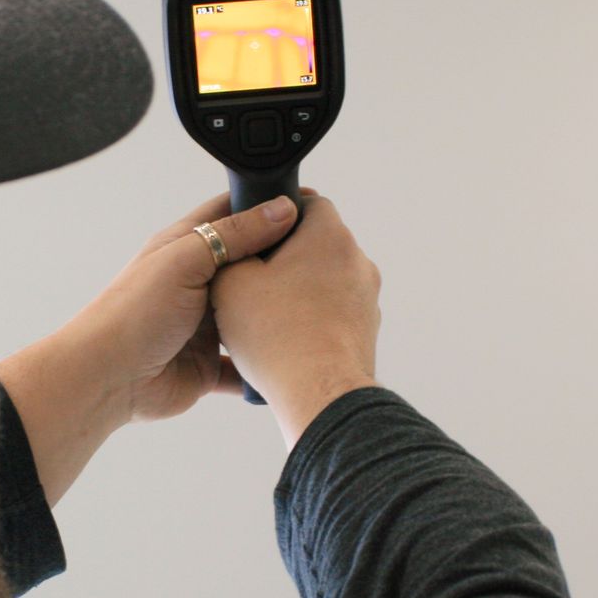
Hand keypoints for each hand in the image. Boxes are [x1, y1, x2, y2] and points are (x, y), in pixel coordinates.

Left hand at [73, 190, 303, 421]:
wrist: (107, 378)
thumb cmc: (134, 311)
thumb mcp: (186, 259)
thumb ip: (235, 235)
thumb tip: (283, 209)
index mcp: (187, 247)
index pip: (233, 214)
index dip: (268, 207)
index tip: (311, 206)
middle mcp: (198, 283)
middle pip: (250, 266)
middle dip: (281, 263)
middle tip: (324, 259)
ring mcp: (204, 325)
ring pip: (252, 315)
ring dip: (277, 314)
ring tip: (321, 306)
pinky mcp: (208, 365)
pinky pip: (245, 364)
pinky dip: (264, 363)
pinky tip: (292, 355)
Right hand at [210, 193, 380, 448]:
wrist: (318, 395)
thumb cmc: (274, 333)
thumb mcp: (230, 282)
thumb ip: (233, 251)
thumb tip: (242, 247)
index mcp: (329, 236)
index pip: (309, 202)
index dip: (277, 212)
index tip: (254, 232)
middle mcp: (358, 262)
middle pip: (317, 245)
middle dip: (285, 257)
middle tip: (251, 277)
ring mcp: (367, 300)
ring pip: (326, 282)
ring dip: (299, 291)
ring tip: (265, 316)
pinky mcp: (367, 333)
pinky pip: (334, 315)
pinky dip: (312, 321)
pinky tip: (285, 342)